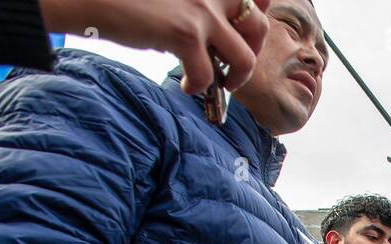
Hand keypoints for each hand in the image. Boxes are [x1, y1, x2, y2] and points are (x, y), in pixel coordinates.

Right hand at [40, 0, 270, 93]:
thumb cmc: (131, 0)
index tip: (247, 30)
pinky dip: (199, 87)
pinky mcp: (186, 33)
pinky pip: (209, 75)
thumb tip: (221, 37)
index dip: (259, 11)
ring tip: (222, 84)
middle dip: (252, 50)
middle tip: (233, 64)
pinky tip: (185, 86)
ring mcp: (201, 10)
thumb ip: (201, 7)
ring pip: (245, 56)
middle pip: (258, 24)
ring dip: (237, 77)